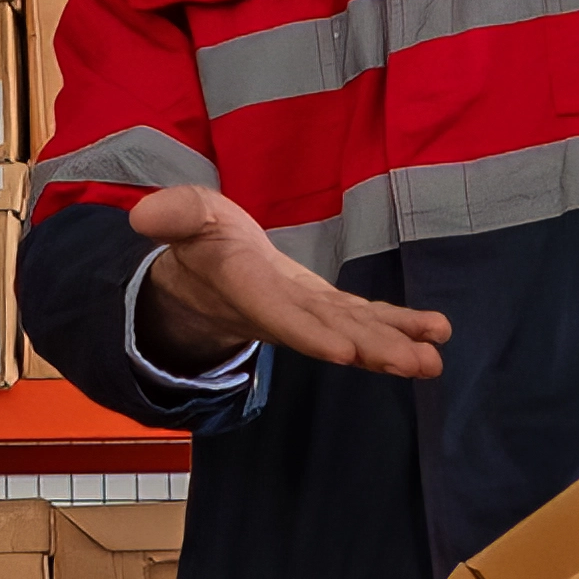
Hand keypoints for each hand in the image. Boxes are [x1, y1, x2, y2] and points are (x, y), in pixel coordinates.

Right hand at [127, 183, 452, 376]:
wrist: (208, 275)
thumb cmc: (198, 242)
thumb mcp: (184, 218)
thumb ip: (172, 215)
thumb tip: (142, 217)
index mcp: (248, 290)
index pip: (281, 316)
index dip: (311, 334)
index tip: (347, 352)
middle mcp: (284, 311)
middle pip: (331, 335)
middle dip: (373, 350)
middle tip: (415, 363)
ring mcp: (310, 314)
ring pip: (356, 333)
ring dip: (396, 346)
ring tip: (433, 359)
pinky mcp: (329, 308)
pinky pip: (368, 319)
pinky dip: (401, 325)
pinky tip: (436, 331)